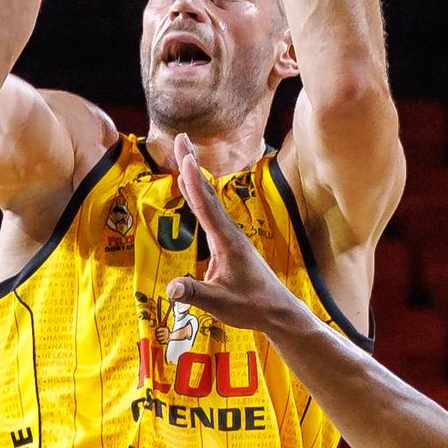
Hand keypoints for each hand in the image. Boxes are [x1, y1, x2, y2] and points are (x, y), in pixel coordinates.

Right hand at [167, 135, 302, 328]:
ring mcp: (231, 236)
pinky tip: (194, 189)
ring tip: (184, 154)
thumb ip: (195, 293)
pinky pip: (211, 212)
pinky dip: (200, 195)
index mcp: (226, 242)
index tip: (183, 156)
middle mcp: (229, 232)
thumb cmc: (251, 306)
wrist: (277, 311)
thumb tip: (171, 290)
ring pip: (210, 200)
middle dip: (192, 164)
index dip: (192, 181)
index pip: (205, 206)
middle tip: (180, 137)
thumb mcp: (220, 303)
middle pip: (207, 193)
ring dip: (195, 176)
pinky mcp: (231, 243)